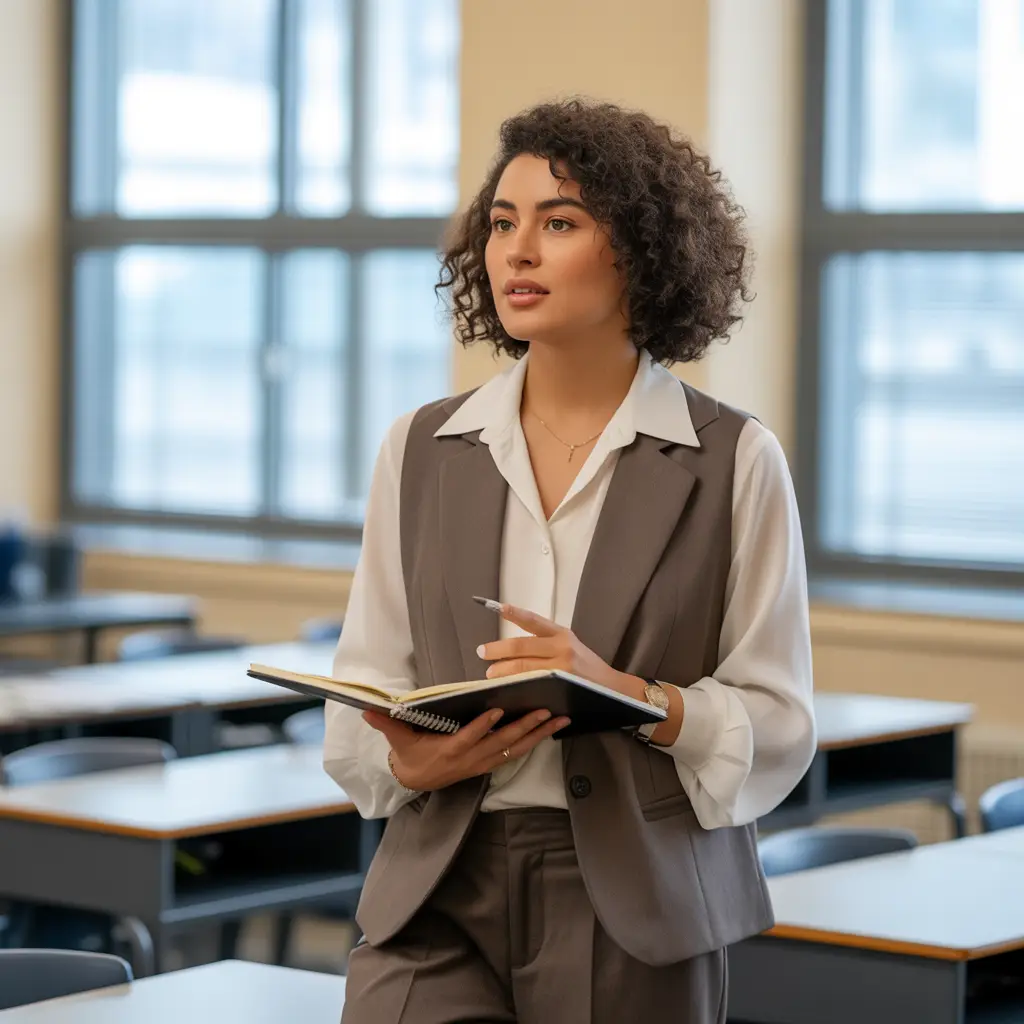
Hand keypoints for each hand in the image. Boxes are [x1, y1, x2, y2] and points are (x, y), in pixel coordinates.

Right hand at [362, 707, 570, 791]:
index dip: (482, 726)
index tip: (497, 710)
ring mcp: (483, 763)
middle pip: (501, 743)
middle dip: (524, 726)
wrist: (418, 782)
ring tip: (559, 718)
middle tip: (544, 709)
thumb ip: (387, 723)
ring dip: (538, 734)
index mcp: (449, 751)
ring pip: (515, 748)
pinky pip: (516, 753)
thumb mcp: (397, 741)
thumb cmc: (410, 755)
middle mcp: (471, 759)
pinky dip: (534, 741)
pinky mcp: (491, 764)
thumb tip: (367, 708)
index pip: (468, 738)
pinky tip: (550, 729)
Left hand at [477, 603, 642, 698]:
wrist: (613, 688)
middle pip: (521, 645)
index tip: (497, 607)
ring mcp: (561, 665)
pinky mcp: (562, 682)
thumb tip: (513, 649)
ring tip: (490, 673)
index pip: (533, 620)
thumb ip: (547, 644)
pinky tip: (507, 686)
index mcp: (562, 633)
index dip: (514, 613)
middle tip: (482, 652)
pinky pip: (532, 682)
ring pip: (523, 666)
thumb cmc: (587, 668)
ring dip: (502, 669)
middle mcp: (562, 645)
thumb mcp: (571, 647)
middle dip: (498, 649)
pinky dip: (517, 684)